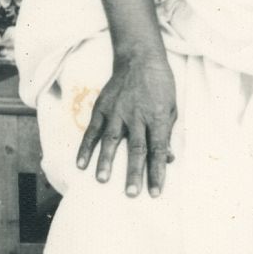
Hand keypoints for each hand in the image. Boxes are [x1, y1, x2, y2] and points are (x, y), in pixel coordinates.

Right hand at [77, 47, 176, 196]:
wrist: (140, 59)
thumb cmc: (160, 87)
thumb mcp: (171, 108)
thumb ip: (167, 134)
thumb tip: (167, 159)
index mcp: (157, 118)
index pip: (158, 150)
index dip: (157, 172)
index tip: (156, 192)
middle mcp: (137, 116)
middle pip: (136, 149)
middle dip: (134, 173)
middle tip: (131, 194)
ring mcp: (117, 111)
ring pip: (111, 140)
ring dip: (106, 162)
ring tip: (102, 180)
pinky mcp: (102, 107)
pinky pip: (92, 130)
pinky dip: (86, 148)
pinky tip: (81, 164)